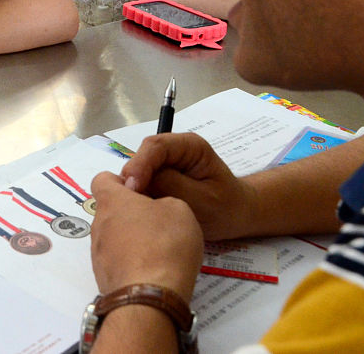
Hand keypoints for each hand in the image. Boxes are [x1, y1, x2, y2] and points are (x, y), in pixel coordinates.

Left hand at [90, 171, 202, 297]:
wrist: (149, 297)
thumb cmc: (165, 245)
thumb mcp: (180, 210)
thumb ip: (164, 201)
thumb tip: (156, 210)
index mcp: (112, 200)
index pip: (103, 179)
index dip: (122, 181)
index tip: (142, 189)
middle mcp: (98, 224)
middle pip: (110, 210)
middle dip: (131, 214)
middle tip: (157, 222)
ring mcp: (98, 252)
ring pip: (113, 237)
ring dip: (131, 239)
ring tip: (158, 250)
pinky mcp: (103, 276)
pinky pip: (117, 260)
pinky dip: (131, 261)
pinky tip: (152, 270)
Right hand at [120, 132, 253, 240]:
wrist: (236, 217)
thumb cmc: (226, 208)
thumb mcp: (202, 200)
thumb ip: (171, 186)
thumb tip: (138, 183)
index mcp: (189, 146)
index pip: (156, 146)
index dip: (140, 164)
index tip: (132, 188)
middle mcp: (174, 150)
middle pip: (143, 157)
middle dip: (133, 179)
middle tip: (127, 204)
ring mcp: (165, 164)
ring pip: (139, 172)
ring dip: (134, 190)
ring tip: (132, 211)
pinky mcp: (159, 178)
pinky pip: (142, 184)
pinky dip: (138, 197)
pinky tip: (139, 212)